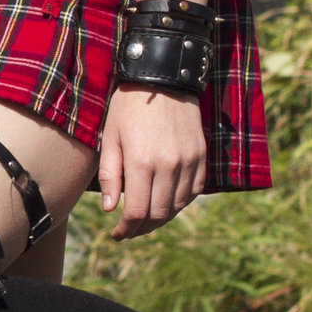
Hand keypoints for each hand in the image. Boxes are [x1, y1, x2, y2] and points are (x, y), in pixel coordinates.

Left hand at [96, 88, 207, 235]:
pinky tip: (166, 203)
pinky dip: (180, 203)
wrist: (162, 78)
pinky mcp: (201, 156)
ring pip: (178, 206)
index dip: (126, 229)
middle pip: (159, 214)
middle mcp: (169, 165)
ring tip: (145, 219)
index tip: (116, 234)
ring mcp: (188, 161)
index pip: (137, 212)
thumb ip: (110, 175)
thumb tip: (111, 210)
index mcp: (141, 161)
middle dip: (142, 229)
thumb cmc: (128, 106)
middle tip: (129, 230)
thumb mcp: (111, 137)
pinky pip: (194, 191)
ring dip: (161, 219)